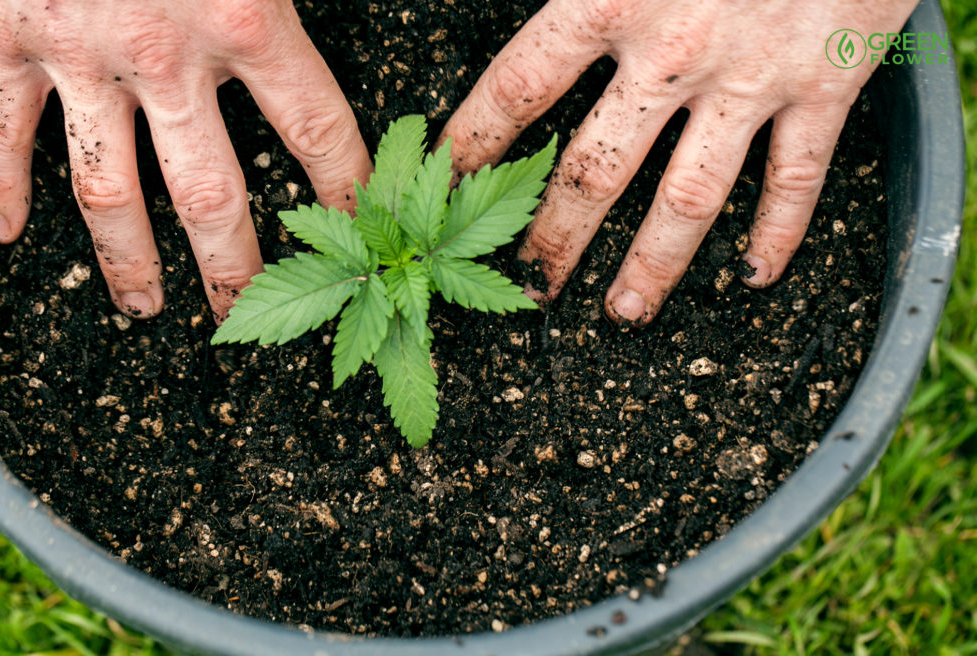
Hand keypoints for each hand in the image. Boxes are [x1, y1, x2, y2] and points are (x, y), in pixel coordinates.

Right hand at [0, 0, 371, 320]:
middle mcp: (164, 50)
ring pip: (108, 189)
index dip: (347, 189)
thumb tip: (323, 18)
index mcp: (245, 15)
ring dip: (127, 259)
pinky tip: (3, 234)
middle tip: (247, 315)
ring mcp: (80, 52)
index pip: (317, 130)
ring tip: (147, 308)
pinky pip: (2, 127)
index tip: (362, 232)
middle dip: (234, 264)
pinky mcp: (7, 34)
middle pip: (212, 193)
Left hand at [440, 0, 917, 323]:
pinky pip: (797, 177)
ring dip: (653, 265)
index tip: (449, 183)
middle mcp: (675, 53)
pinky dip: (779, 232)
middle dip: (556, 236)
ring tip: (624, 312)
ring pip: (688, 197)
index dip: (477, 142)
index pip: (521, 87)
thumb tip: (538, 17)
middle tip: (532, 284)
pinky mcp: (826, 85)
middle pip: (596, 169)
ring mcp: (750, 78)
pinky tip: (757, 276)